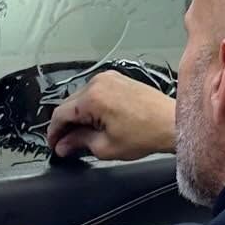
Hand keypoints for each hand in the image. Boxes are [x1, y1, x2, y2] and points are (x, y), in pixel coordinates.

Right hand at [45, 71, 178, 161]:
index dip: (53, 133)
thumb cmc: (146, 133)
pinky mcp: (119, 80)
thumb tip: (64, 145)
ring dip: (79, 116)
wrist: (172, 123)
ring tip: (83, 136)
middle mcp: (98, 82)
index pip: (60, 114)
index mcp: (92, 98)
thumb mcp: (105, 146)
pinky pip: (96, 93)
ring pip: (82, 98)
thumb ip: (79, 143)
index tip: (53, 144)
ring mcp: (110, 78)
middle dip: (66, 125)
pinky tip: (96, 123)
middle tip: (66, 145)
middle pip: (69, 105)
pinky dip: (92, 107)